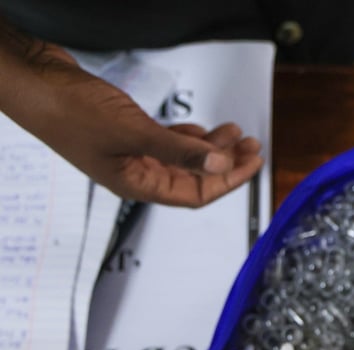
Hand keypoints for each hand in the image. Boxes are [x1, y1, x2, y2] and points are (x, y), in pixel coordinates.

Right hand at [6, 42, 262, 206]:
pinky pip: (166, 142)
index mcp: (137, 185)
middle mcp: (136, 174)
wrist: (34, 82)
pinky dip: (188, 137)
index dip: (227, 181)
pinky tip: (203, 129)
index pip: (195, 195)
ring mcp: (130, 153)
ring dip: (210, 146)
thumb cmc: (71, 111)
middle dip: (225, 162)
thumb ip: (180, 151)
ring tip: (234, 132)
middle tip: (251, 145)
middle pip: (193, 177)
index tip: (252, 164)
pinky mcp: (125, 132)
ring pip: (182, 158)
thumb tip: (220, 165)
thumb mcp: (135, 133)